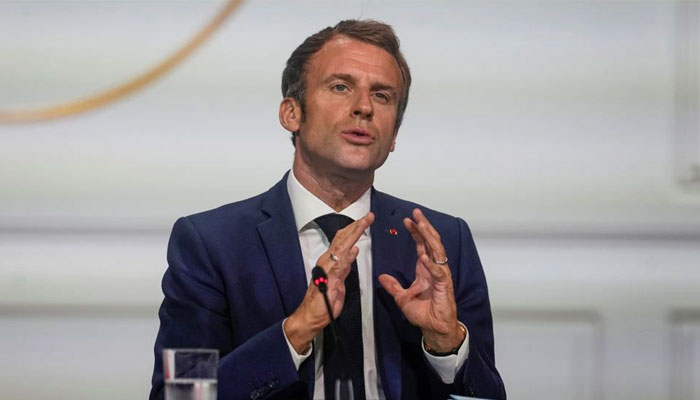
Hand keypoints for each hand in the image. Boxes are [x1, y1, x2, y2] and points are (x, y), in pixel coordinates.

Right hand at [284, 212, 374, 353]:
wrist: (310, 317)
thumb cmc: (323, 302)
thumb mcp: (338, 282)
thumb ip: (344, 267)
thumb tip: (353, 253)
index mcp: (330, 261)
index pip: (342, 241)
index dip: (353, 229)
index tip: (364, 220)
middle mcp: (327, 261)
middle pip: (342, 240)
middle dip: (356, 227)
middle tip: (368, 216)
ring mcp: (327, 270)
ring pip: (342, 248)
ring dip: (353, 235)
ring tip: (363, 224)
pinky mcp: (329, 281)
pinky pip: (340, 266)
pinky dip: (347, 257)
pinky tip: (354, 249)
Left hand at [378, 208, 464, 352]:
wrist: (434, 328)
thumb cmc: (424, 313)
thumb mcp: (402, 298)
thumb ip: (393, 286)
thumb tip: (381, 277)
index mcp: (425, 269)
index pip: (422, 245)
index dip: (415, 231)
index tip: (407, 220)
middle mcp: (434, 268)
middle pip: (431, 242)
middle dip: (424, 227)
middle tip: (416, 213)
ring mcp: (441, 275)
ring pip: (437, 251)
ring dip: (429, 237)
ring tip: (422, 225)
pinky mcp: (445, 286)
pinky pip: (439, 272)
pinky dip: (432, 264)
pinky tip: (424, 257)